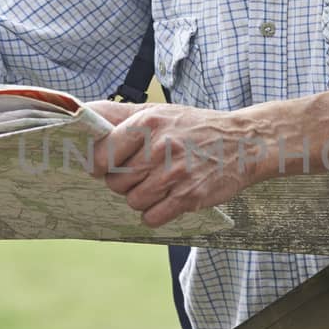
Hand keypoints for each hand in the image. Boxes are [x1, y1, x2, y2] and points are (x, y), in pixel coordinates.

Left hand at [88, 101, 272, 226]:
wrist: (245, 143)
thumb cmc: (196, 127)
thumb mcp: (159, 111)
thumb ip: (119, 114)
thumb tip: (83, 113)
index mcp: (148, 122)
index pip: (102, 154)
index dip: (99, 165)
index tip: (105, 166)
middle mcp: (160, 147)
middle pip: (116, 181)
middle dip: (123, 182)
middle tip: (141, 173)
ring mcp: (175, 174)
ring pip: (133, 201)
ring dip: (141, 198)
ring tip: (158, 184)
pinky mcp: (189, 197)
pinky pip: (152, 217)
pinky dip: (155, 213)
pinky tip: (167, 199)